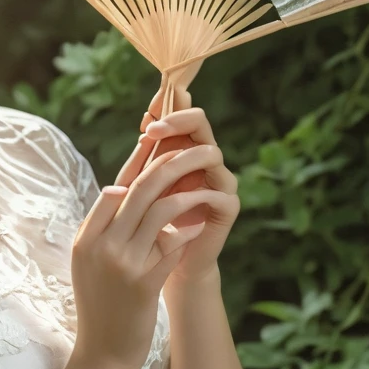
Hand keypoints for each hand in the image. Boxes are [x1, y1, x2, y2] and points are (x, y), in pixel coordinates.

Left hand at [119, 85, 239, 286]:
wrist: (164, 262)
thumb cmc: (148, 221)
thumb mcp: (140, 186)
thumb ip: (143, 158)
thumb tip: (145, 125)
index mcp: (183, 148)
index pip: (182, 115)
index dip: (168, 106)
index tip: (146, 113)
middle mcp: (205, 159)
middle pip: (200, 123)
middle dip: (176, 121)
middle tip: (151, 130)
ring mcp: (219, 181)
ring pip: (211, 154)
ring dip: (184, 156)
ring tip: (159, 165)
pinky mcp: (228, 206)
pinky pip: (218, 193)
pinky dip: (197, 193)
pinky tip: (176, 199)